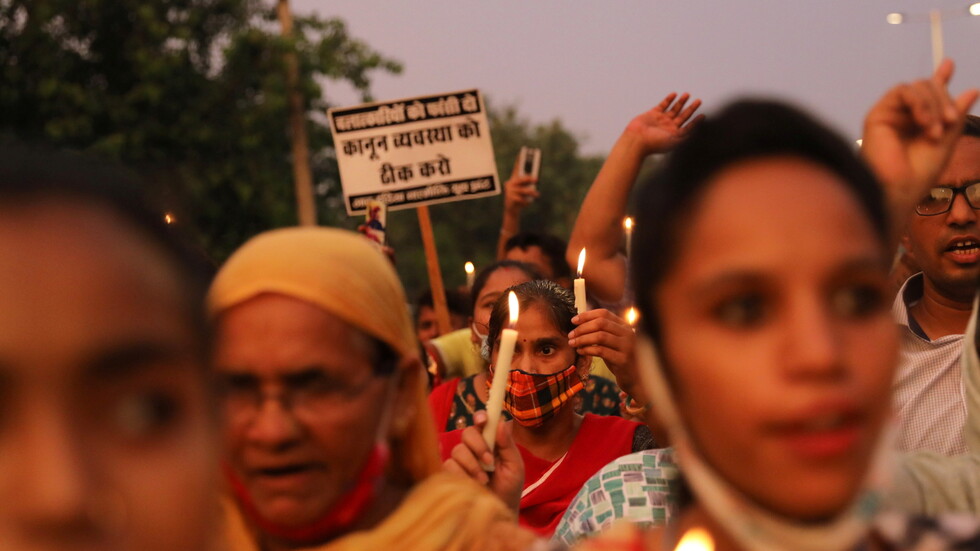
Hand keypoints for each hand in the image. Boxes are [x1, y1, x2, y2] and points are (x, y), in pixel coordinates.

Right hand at [443, 411, 523, 510]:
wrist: (498, 512)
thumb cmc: (509, 489)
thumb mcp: (514, 466)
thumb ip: (508, 445)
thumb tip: (502, 422)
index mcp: (490, 442)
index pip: (482, 423)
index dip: (481, 417)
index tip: (483, 420)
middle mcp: (473, 449)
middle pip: (467, 433)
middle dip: (478, 445)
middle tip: (489, 461)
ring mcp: (460, 462)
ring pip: (458, 450)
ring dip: (472, 465)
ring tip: (484, 480)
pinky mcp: (450, 474)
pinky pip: (449, 465)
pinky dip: (461, 474)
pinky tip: (471, 485)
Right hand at [503, 158, 539, 214]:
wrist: (512, 209)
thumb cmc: (520, 197)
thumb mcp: (525, 189)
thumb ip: (528, 184)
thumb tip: (535, 178)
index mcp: (514, 179)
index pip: (516, 167)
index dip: (519, 160)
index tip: (522, 152)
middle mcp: (510, 183)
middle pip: (520, 179)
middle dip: (529, 179)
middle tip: (537, 179)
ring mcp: (509, 190)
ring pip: (523, 190)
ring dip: (532, 193)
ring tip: (537, 195)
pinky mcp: (510, 198)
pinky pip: (522, 199)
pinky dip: (527, 201)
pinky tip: (528, 202)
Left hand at [567, 309, 638, 397]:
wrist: (635, 379)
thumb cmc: (619, 358)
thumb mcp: (612, 342)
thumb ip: (602, 331)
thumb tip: (579, 322)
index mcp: (625, 326)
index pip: (604, 313)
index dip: (587, 315)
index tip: (573, 320)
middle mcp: (628, 333)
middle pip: (601, 323)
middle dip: (582, 328)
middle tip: (570, 335)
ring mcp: (627, 346)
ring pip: (600, 336)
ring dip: (582, 339)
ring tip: (572, 343)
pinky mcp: (623, 360)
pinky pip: (601, 351)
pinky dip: (587, 350)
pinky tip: (580, 351)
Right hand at [623, 92, 703, 155]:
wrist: (637, 140)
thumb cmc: (655, 143)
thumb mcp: (674, 141)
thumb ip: (686, 134)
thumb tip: (697, 129)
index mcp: (674, 135)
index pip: (688, 127)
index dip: (696, 121)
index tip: (703, 115)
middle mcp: (669, 127)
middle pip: (683, 116)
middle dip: (691, 109)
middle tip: (699, 101)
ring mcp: (661, 120)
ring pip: (674, 109)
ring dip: (681, 102)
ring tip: (687, 95)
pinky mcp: (653, 114)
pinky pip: (663, 105)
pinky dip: (668, 99)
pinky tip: (674, 94)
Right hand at [862, 59, 977, 212]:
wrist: (899, 188)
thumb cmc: (920, 173)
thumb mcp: (947, 141)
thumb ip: (956, 115)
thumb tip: (972, 90)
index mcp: (918, 123)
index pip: (929, 95)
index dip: (940, 79)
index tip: (949, 64)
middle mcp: (902, 116)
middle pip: (927, 88)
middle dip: (944, 100)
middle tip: (951, 121)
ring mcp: (890, 114)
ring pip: (916, 87)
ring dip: (933, 104)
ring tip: (935, 130)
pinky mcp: (878, 114)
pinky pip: (903, 91)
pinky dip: (918, 102)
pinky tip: (923, 121)